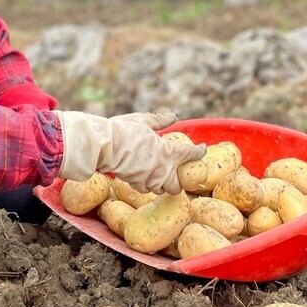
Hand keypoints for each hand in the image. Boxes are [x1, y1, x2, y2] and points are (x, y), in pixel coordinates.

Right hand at [55, 111, 204, 194]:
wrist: (103, 146)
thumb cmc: (124, 130)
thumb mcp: (144, 120)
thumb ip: (160, 120)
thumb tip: (173, 116)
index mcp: (168, 152)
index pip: (191, 154)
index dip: (199, 152)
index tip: (202, 149)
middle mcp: (162, 169)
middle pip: (178, 185)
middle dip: (179, 180)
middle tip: (177, 171)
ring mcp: (149, 179)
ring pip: (162, 189)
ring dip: (163, 183)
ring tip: (160, 175)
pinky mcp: (136, 184)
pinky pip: (146, 188)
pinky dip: (147, 183)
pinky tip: (143, 176)